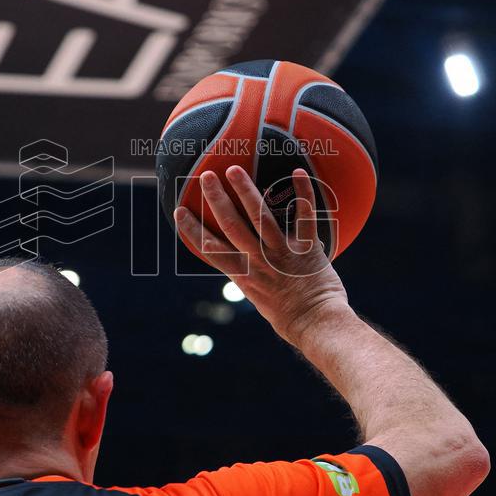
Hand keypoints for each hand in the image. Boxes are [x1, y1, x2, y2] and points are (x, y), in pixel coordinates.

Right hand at [174, 166, 350, 342]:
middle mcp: (258, 261)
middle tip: (206, 176)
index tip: (179, 211)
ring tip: (234, 170)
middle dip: (216, 199)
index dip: (193, 229)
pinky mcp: (306, 249)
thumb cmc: (289, 316)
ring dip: (246, 191)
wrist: (316, 326)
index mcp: (243, 275)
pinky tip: (298, 172)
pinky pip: (305, 218)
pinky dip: (303, 194)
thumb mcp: (258, 297)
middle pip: (231, 226)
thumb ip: (248, 275)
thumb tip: (239, 262)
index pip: (211, 248)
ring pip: (260, 217)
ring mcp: (281, 254)